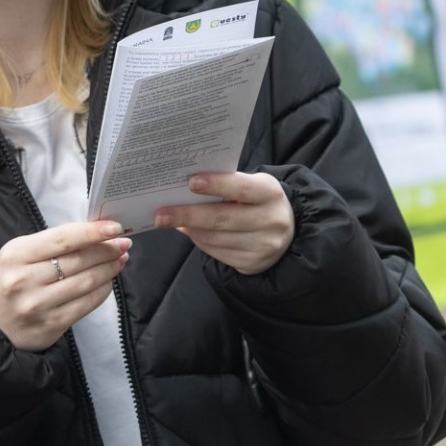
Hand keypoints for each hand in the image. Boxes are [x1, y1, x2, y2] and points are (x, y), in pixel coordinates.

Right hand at [0, 220, 130, 351]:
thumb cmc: (10, 282)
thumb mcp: (18, 256)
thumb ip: (50, 245)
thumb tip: (94, 235)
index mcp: (15, 255)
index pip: (62, 239)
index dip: (92, 232)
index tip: (115, 228)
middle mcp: (25, 280)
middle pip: (77, 260)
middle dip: (106, 250)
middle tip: (123, 244)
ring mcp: (38, 305)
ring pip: (86, 282)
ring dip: (109, 269)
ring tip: (120, 260)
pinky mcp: (51, 325)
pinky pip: (86, 304)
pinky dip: (102, 291)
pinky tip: (108, 282)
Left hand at [156, 171, 294, 275]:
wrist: (285, 231)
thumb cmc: (256, 201)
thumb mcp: (250, 186)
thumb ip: (225, 185)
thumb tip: (182, 189)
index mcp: (270, 193)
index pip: (242, 188)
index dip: (217, 185)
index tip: (191, 182)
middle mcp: (271, 220)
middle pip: (223, 218)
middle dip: (188, 215)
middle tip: (160, 214)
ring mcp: (264, 245)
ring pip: (216, 238)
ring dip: (190, 229)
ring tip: (170, 220)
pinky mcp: (253, 263)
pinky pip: (217, 252)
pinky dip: (199, 241)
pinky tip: (190, 231)